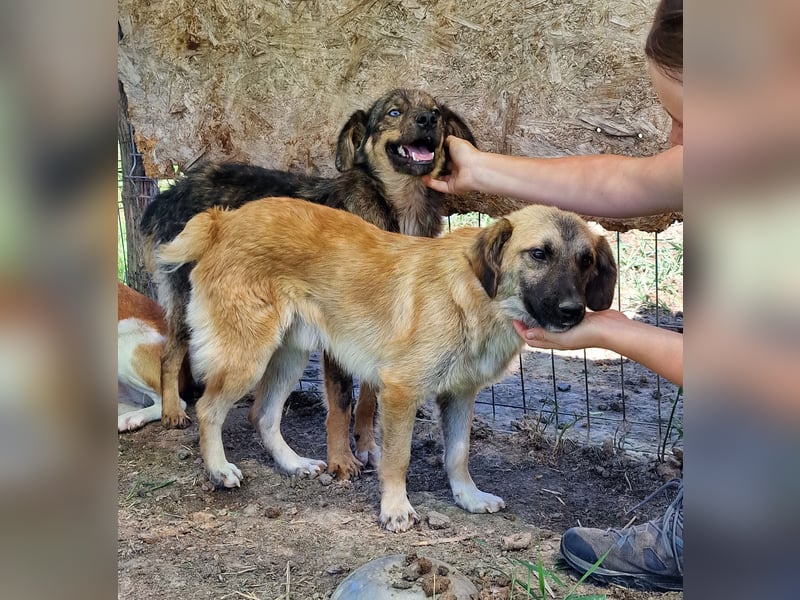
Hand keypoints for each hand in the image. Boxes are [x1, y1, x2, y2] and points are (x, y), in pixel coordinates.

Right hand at [423, 136, 479, 193]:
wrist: (475, 169)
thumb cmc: (469, 155)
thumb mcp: (456, 141)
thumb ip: (447, 140)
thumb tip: (441, 139)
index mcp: (459, 157)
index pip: (446, 156)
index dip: (437, 156)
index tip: (429, 154)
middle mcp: (457, 168)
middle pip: (442, 167)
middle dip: (433, 166)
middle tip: (424, 162)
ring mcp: (454, 178)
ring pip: (439, 178)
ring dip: (430, 175)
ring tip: (422, 171)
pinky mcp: (452, 187)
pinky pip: (439, 186)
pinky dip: (431, 183)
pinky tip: (424, 178)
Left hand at [513, 310, 629, 350]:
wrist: (614, 330)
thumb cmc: (590, 334)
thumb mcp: (565, 336)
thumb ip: (545, 335)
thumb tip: (525, 335)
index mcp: (556, 342)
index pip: (532, 338)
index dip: (521, 329)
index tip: (513, 317)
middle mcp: (562, 336)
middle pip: (539, 331)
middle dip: (528, 322)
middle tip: (520, 308)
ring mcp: (571, 328)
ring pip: (550, 323)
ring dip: (540, 316)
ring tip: (533, 304)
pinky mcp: (579, 320)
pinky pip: (562, 317)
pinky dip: (554, 312)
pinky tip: (554, 302)